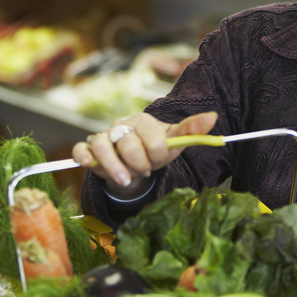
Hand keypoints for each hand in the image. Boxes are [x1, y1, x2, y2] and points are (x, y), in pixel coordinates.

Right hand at [72, 111, 217, 197]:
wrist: (136, 161)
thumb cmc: (155, 150)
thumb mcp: (174, 141)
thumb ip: (191, 130)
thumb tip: (213, 117)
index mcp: (143, 120)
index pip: (151, 138)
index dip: (157, 154)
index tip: (158, 161)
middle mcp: (121, 125)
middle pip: (127, 144)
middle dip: (138, 163)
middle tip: (144, 171)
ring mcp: (104, 136)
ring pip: (103, 146)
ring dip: (115, 166)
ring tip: (126, 179)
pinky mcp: (90, 149)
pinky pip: (82, 149)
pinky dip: (83, 156)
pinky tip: (88, 165)